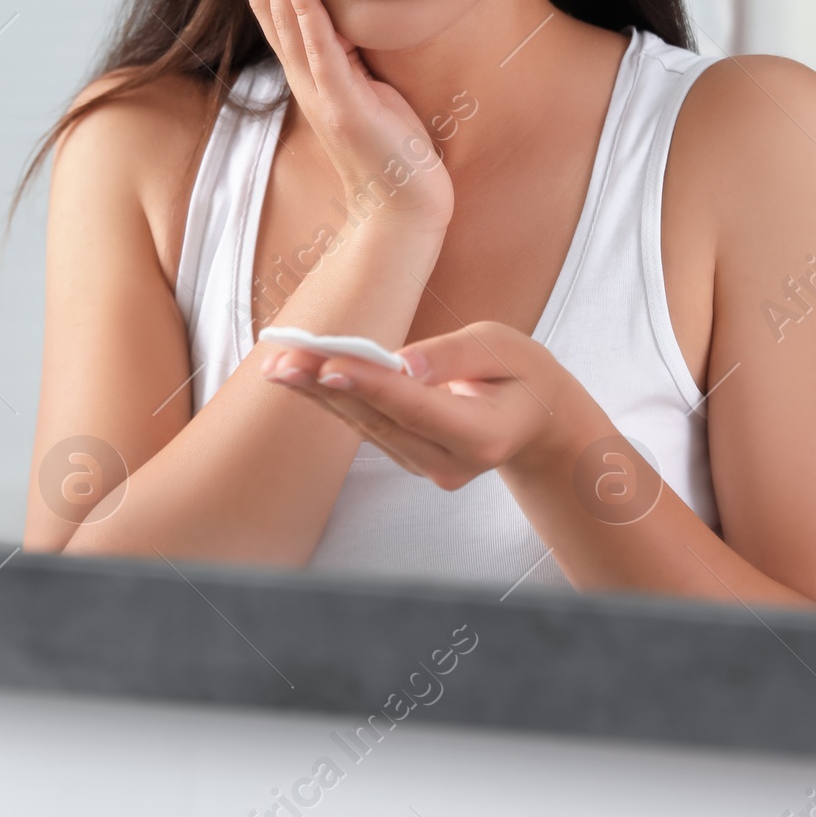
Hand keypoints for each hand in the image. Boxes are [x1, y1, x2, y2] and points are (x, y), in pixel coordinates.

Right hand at [232, 0, 453, 236]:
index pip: (276, 2)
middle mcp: (305, 76)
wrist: (404, 207)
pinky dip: (301, 9)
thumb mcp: (368, 88)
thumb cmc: (392, 149)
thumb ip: (349, 54)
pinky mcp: (342, 106)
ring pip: (283, 15)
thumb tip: (343, 17)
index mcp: (311, 69)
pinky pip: (318, 48)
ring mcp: (320, 90)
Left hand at [260, 321, 583, 490]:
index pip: (416, 407)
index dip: (369, 386)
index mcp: (482, 437)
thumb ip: (454, 356)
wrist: (538, 423)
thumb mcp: (506, 348)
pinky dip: (333, 400)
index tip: (327, 365)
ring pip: (365, 427)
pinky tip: (300, 376)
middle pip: (380, 421)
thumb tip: (401, 362)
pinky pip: (366, 428)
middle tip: (282, 360)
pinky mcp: (408, 460)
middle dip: (327, 387)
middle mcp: (449, 464)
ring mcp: (426, 468)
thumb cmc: (524, 376)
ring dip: (318, 394)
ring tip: (278, 365)